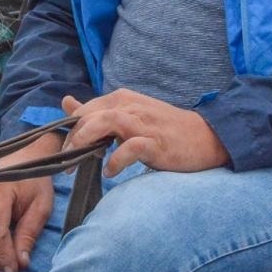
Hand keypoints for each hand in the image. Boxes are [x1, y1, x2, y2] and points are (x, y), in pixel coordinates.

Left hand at [62, 90, 228, 176]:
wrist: (205, 136)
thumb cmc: (164, 128)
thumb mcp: (128, 114)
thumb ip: (97, 110)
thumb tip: (66, 102)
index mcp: (122, 99)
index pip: (84, 109)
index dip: (70, 130)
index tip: (65, 151)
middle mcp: (131, 106)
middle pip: (90, 114)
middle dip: (73, 138)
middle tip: (66, 162)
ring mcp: (144, 123)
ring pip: (107, 122)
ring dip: (89, 140)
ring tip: (80, 161)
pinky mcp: (156, 142)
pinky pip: (131, 148)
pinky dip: (117, 160)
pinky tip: (110, 172)